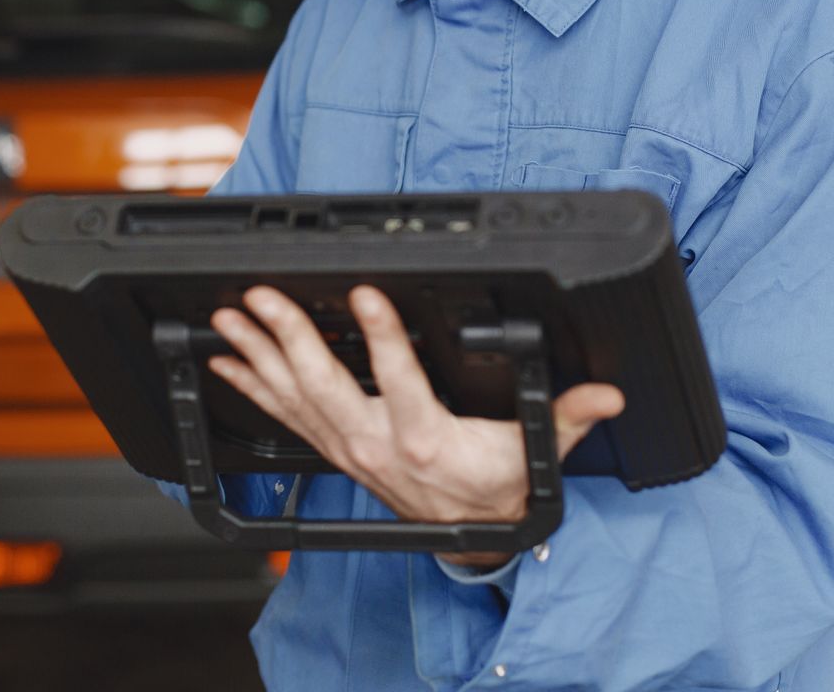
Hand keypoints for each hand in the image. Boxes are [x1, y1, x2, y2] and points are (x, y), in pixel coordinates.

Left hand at [206, 284, 623, 568]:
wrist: (474, 538)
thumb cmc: (497, 488)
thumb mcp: (538, 454)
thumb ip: (569, 417)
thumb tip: (607, 395)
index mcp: (426, 440)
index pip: (400, 379)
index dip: (380, 336)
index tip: (363, 295)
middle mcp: (376, 445)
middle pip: (323, 385)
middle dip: (288, 338)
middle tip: (261, 297)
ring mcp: (348, 450)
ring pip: (293, 398)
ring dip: (257, 355)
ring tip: (229, 318)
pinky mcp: (334, 451)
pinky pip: (284, 417)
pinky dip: (251, 387)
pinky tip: (226, 361)